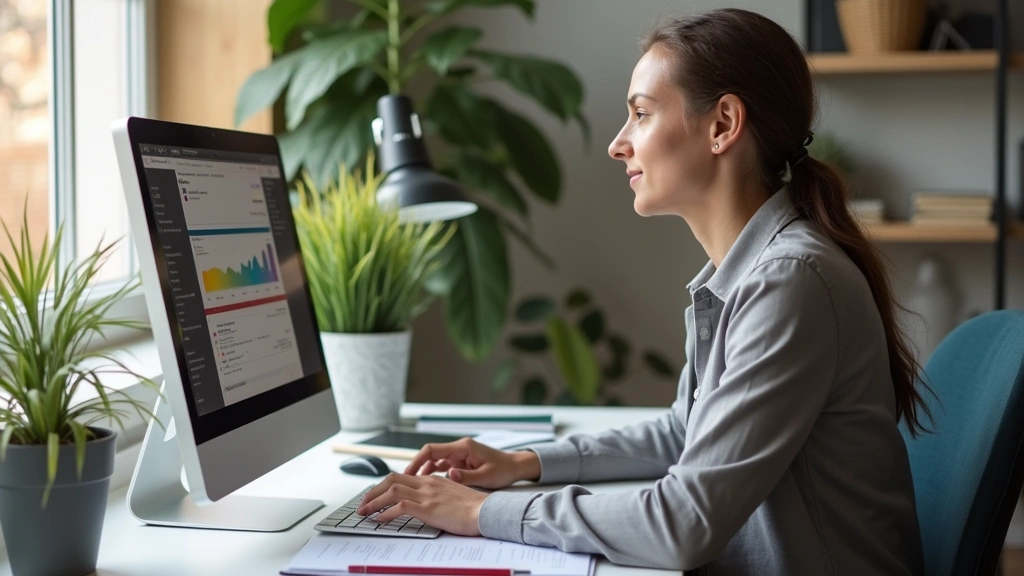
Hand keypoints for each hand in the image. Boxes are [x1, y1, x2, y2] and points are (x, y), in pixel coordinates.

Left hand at [356, 473, 486, 535]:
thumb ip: (439, 495)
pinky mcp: (428, 507)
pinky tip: (379, 520)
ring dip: (373, 501)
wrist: (487, 511)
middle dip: (372, 491)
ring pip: (391, 490)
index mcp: (433, 480)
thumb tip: (428, 504)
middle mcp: (427, 483)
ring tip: (364, 512)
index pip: (401, 476)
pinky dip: (385, 513)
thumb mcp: (454, 496)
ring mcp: (427, 494)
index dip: (384, 485)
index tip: (375, 495)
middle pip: (391, 479)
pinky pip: (399, 506)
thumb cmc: (475, 508)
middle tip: (362, 504)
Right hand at [403, 437, 539, 488]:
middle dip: (416, 466)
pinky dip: (434, 473)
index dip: (417, 461)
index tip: (407, 474)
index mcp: (463, 447)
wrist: (515, 466)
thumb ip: (466, 476)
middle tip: (404, 482)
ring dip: (424, 471)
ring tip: (412, 486)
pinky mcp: (461, 461)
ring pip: (434, 460)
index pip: (432, 450)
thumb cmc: (503, 470)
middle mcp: (459, 448)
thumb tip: (448, 475)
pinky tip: (427, 485)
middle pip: (430, 454)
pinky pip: (442, 465)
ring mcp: (459, 454)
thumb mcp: (486, 476)